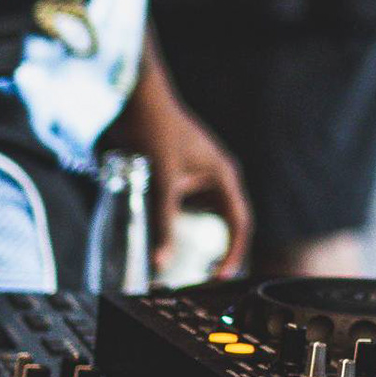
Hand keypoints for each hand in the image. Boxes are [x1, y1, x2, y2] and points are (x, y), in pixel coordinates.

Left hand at [110, 59, 250, 278]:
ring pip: (207, 213)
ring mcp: (201, 173)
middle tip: (205, 277)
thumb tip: (161, 263)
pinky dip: (183, 222)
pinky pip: (190, 204)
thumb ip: (163, 224)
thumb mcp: (160, 183)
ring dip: (201, 235)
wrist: (136, 99)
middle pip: (227, 221)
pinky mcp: (183, 172)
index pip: (239, 223)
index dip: (234, 252)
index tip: (221, 277)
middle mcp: (218, 176)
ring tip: (189, 262)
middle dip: (219, 249)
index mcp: (224, 176)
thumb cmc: (154, 132)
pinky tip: (169, 236)